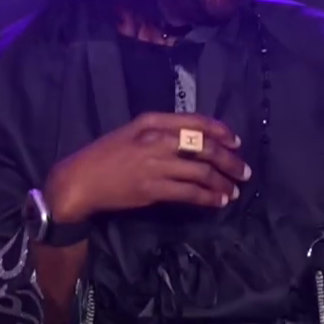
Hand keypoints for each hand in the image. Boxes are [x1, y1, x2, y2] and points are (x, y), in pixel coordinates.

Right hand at [45, 113, 249, 223]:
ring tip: (234, 190)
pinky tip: (218, 201)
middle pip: (205, 147)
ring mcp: (155, 165)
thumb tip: (195, 141)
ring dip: (223, 182)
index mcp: (152, 122)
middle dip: (230, 160)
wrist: (79, 180)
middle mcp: (157, 140)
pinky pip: (190, 193)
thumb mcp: (132, 132)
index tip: (236, 142)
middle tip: (244, 171)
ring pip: (201, 172)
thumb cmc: (105, 155)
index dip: (221, 132)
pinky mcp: (153, 189)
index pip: (196, 122)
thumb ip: (161, 132)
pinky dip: (209, 197)